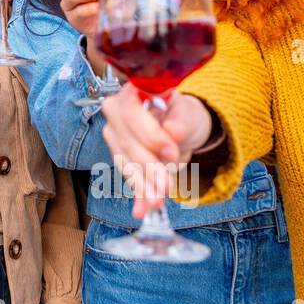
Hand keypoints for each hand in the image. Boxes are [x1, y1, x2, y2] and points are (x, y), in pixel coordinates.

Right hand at [99, 83, 212, 217]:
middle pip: (126, 142)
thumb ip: (181, 121)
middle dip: (147, 167)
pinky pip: (128, 177)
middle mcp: (116, 112)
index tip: (171, 152)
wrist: (182, 129)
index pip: (131, 114)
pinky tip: (142, 210)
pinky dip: (137, 195)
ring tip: (158, 201)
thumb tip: (173, 132)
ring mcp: (115, 135)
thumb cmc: (184, 115)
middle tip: (167, 186)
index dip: (149, 135)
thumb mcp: (189, 114)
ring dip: (142, 185)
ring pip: (125, 163)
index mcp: (133, 92)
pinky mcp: (120, 156)